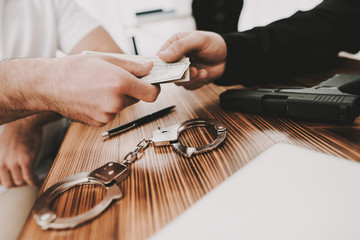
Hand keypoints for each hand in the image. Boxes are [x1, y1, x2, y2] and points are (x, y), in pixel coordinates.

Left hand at [0, 118, 41, 187]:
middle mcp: (2, 161)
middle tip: (25, 181)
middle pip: (8, 183)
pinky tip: (37, 180)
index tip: (15, 181)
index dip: (8, 182)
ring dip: (27, 183)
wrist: (25, 122)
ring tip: (33, 180)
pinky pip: (29, 177)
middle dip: (17, 184)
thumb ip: (2, 158)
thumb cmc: (17, 131)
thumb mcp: (2, 146)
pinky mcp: (26, 160)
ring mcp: (14, 161)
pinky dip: (34, 181)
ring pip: (19, 181)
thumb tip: (7, 168)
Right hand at [35, 54, 160, 126]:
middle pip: (137, 99)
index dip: (154, 88)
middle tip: (115, 79)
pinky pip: (111, 114)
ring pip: (122, 106)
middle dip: (130, 90)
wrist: (48, 85)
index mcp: (119, 84)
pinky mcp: (99, 123)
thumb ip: (132, 66)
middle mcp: (115, 102)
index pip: (152, 94)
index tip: (151, 84)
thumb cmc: (73, 69)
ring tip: (99, 87)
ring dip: (117, 98)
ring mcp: (107, 115)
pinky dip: (107, 106)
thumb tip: (149, 69)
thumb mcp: (105, 59)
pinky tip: (93, 98)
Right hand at [158, 31, 226, 89]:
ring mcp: (183, 70)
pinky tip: (205, 74)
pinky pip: (189, 87)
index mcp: (174, 45)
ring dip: (192, 79)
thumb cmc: (214, 44)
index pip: (160, 57)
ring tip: (202, 71)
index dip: (162, 65)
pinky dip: (198, 82)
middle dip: (181, 74)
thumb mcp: (197, 40)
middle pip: (168, 73)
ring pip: (178, 82)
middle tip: (193, 70)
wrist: (229, 57)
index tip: (170, 69)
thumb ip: (180, 46)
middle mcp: (176, 59)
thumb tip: (163, 56)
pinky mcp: (191, 79)